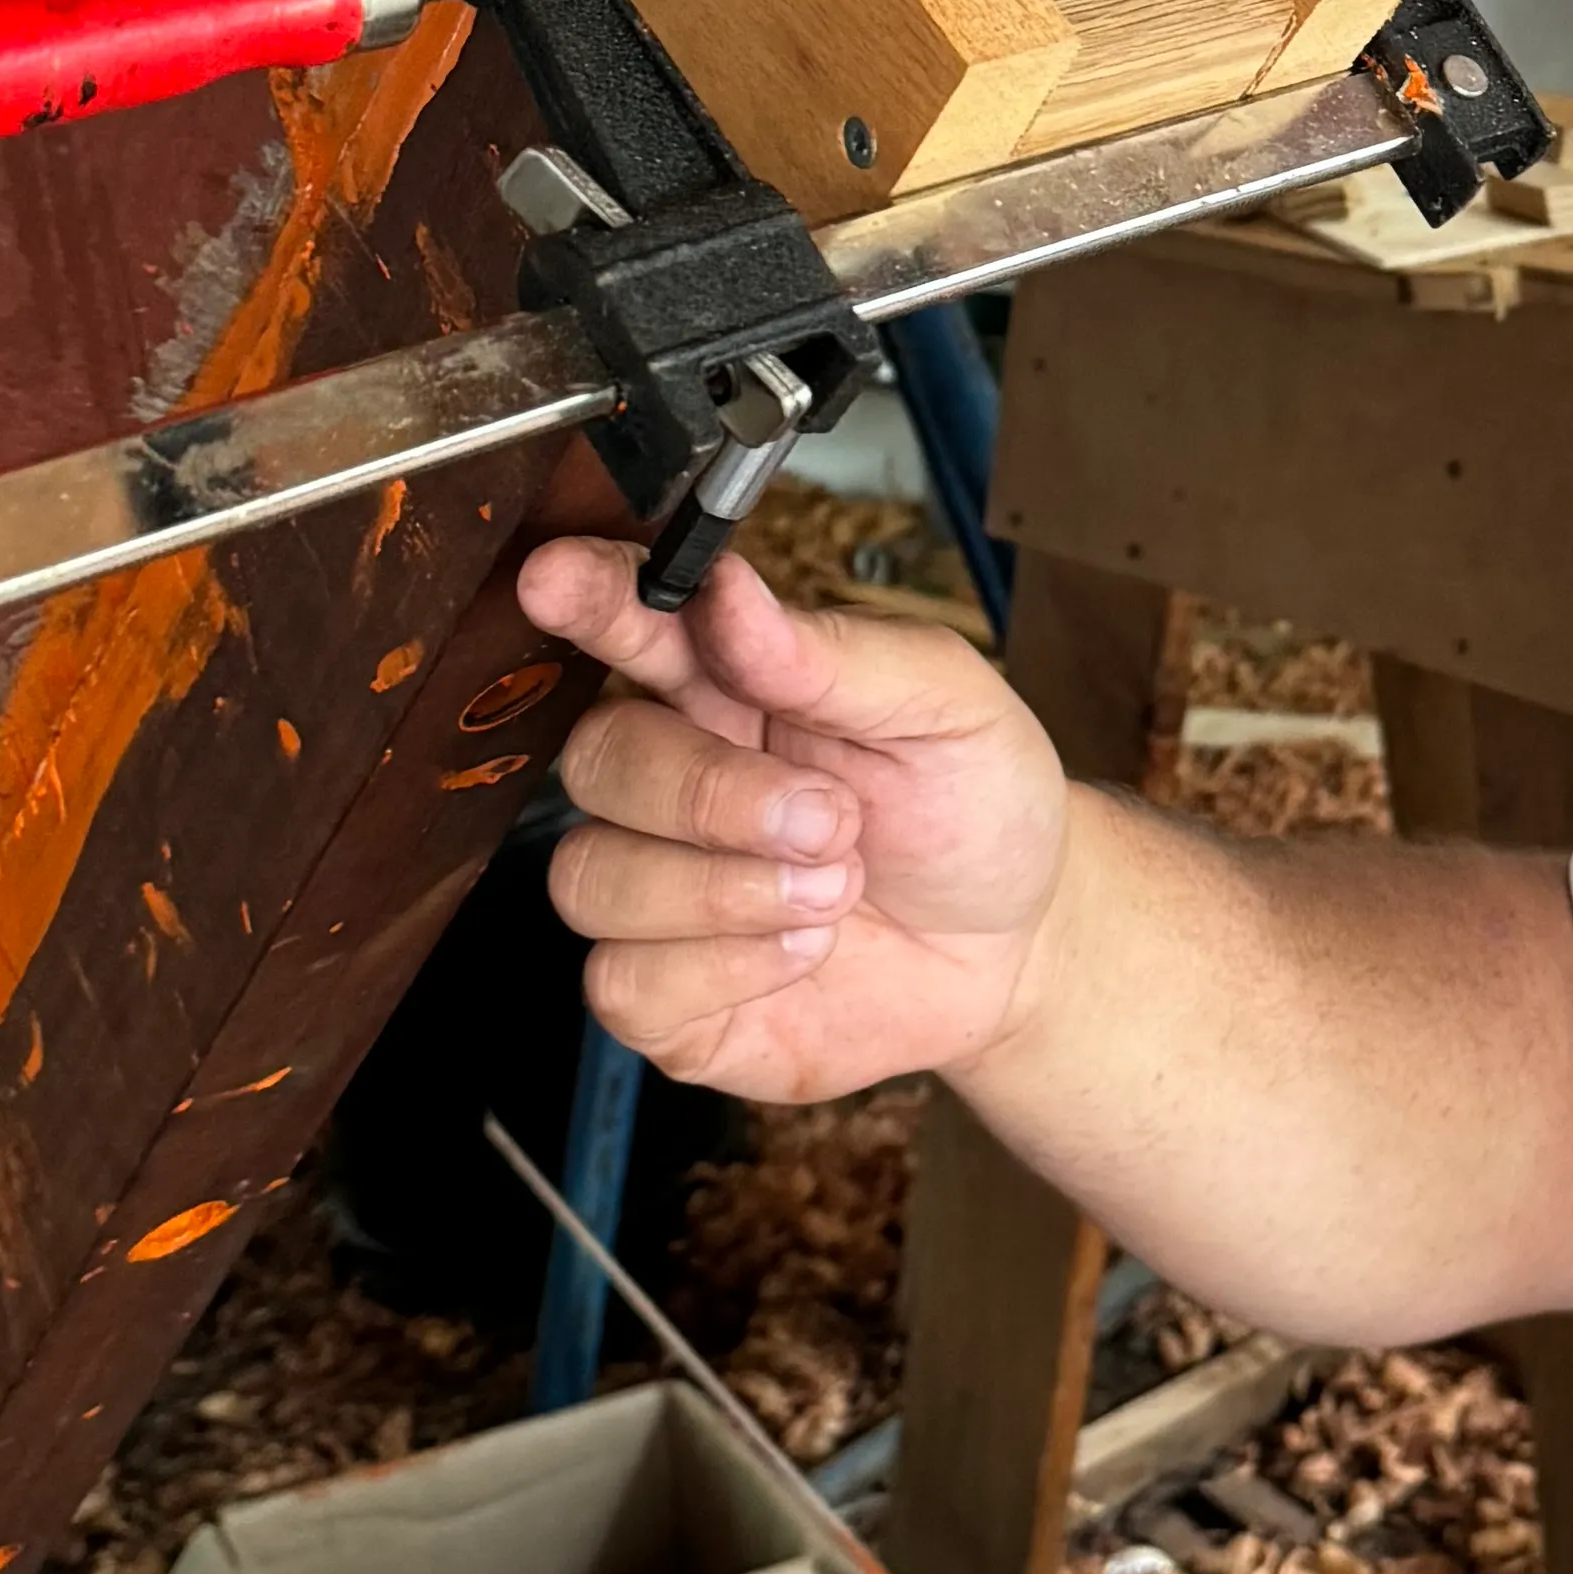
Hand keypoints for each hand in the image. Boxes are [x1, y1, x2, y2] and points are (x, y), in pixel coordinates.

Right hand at [515, 534, 1076, 1107]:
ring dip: (724, 891)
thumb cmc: (974, 807)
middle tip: (832, 819)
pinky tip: (804, 951)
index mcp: (727, 685)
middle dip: (707, 795)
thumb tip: (728, 589)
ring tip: (839, 887)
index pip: (628, 623)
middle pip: (595, 760)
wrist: (1017, 947)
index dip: (586, 600)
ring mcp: (657, 888)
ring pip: (590, 877)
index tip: (555, 579)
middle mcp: (672, 779)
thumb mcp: (947, 709)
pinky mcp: (664, 994)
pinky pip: (623, 983)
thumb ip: (831, 654)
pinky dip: (723, 969)